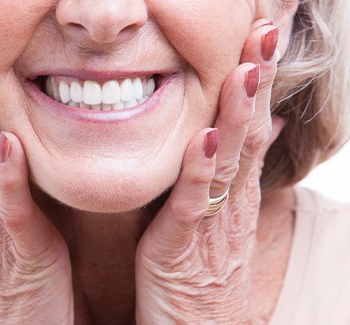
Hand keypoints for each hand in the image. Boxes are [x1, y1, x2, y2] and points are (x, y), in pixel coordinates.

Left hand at [135, 21, 282, 322]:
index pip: (252, 123)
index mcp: (235, 190)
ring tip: (247, 68)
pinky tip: (206, 138)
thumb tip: (260, 128)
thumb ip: (237, 170)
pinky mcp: (184, 246)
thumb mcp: (225, 214)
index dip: (260, 78)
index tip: (266, 33)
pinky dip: (201, 170)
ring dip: (239, 113)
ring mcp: (212, 222)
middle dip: (258, 80)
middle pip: (248, 131)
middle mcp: (231, 200)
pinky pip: (194, 204)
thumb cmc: (205, 269)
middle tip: (269, 28)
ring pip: (229, 160)